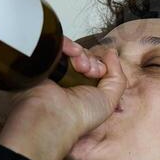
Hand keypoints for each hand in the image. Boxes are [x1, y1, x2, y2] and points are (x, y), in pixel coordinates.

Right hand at [0, 37, 128, 159]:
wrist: (54, 115)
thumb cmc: (81, 115)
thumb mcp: (109, 100)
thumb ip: (117, 77)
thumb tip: (112, 52)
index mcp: (83, 89)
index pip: (94, 65)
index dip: (100, 64)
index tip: (99, 73)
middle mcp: (68, 79)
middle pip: (84, 55)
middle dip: (91, 60)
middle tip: (88, 71)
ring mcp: (55, 69)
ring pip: (72, 49)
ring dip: (82, 54)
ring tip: (80, 66)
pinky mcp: (43, 60)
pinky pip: (57, 43)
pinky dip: (68, 44)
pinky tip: (72, 53)